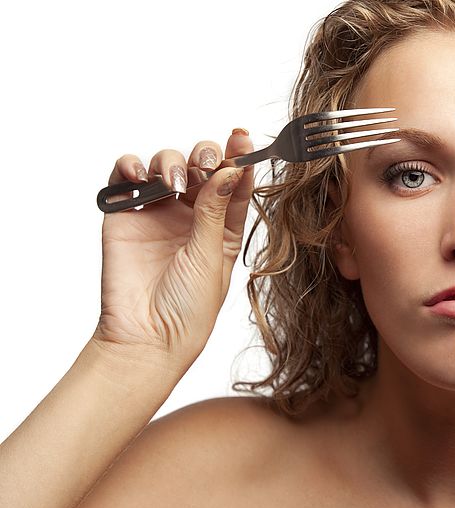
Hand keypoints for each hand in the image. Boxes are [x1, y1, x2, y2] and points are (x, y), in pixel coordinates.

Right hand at [90, 129, 254, 367]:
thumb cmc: (189, 308)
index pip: (234, 184)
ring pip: (166, 165)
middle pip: (201, 167)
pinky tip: (141, 175)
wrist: (148, 336)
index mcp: (224, 227)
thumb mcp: (211, 256)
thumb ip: (216, 211)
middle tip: (206, 162)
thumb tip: (229, 170)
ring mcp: (157, 213)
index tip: (242, 138)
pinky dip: (131, 166)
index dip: (239, 158)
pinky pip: (125, 177)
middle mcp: (192, 216)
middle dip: (206, 155)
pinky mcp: (125, 215)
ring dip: (171, 161)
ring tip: (174, 181)